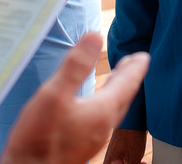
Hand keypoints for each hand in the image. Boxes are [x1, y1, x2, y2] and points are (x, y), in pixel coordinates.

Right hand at [1, 33, 149, 163]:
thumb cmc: (38, 140)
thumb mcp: (54, 95)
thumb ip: (75, 66)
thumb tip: (95, 37)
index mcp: (102, 111)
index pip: (127, 84)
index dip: (135, 68)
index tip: (143, 56)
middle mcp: (102, 125)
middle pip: (123, 96)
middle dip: (128, 77)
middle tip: (133, 62)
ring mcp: (93, 137)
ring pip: (112, 108)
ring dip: (117, 90)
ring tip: (116, 78)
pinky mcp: (82, 144)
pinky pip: (101, 118)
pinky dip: (104, 103)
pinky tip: (93, 103)